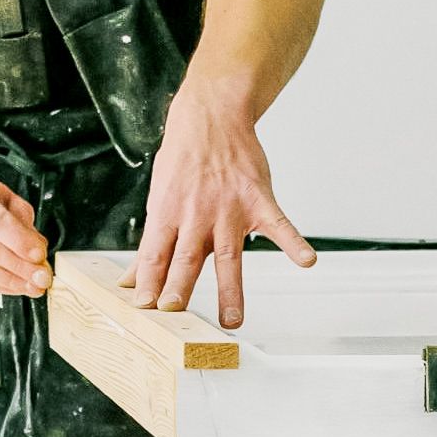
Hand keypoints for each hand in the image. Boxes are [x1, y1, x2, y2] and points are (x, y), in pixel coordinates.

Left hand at [125, 83, 313, 326]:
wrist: (213, 116)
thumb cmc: (182, 161)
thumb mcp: (158, 200)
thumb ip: (151, 247)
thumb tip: (130, 283)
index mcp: (168, 214)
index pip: (155, 254)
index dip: (148, 281)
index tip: (144, 308)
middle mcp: (197, 214)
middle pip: (187, 257)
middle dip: (179, 287)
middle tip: (175, 314)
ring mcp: (230, 208)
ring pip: (230, 255)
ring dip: (231, 289)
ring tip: (233, 320)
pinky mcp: (258, 200)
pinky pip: (279, 225)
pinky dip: (294, 243)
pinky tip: (306, 261)